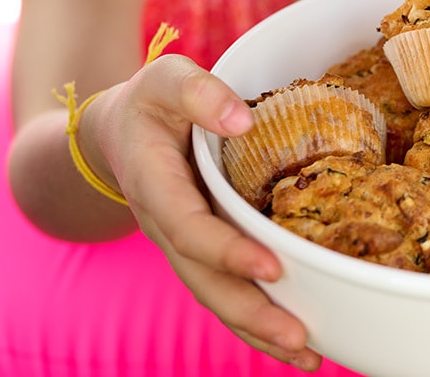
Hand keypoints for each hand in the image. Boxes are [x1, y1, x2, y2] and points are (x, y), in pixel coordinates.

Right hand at [88, 55, 322, 370]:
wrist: (123, 134)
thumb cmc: (152, 104)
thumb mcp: (166, 80)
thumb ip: (196, 92)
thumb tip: (242, 120)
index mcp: (155, 184)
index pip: (189, 227)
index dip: (227, 251)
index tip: (272, 267)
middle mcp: (167, 226)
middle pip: (204, 280)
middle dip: (250, 312)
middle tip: (298, 336)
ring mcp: (184, 246)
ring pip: (216, 297)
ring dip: (258, 331)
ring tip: (306, 355)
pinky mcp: (203, 253)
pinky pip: (226, 292)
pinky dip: (257, 322)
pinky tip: (296, 344)